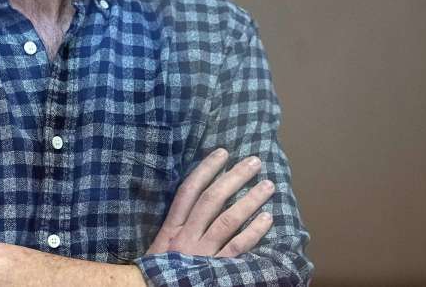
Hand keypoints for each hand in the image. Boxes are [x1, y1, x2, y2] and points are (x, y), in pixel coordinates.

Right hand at [145, 148, 274, 257]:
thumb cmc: (158, 273)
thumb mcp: (161, 247)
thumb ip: (176, 227)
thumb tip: (196, 203)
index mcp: (171, 229)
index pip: (189, 191)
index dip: (206, 169)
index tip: (222, 153)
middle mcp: (186, 236)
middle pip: (212, 199)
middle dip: (233, 178)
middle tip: (253, 162)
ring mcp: (201, 253)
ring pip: (228, 219)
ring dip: (249, 200)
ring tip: (267, 185)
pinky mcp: (215, 269)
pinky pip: (238, 247)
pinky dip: (254, 232)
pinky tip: (267, 219)